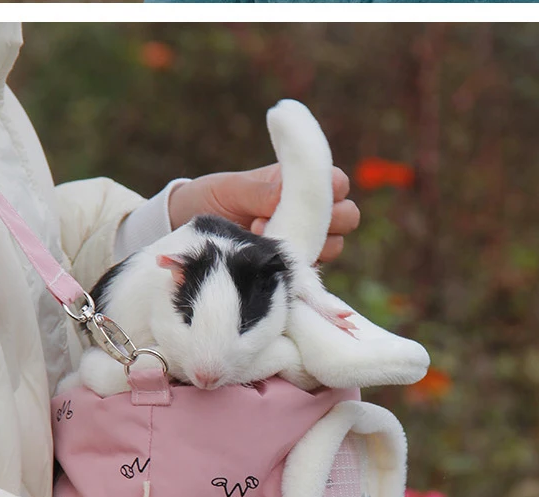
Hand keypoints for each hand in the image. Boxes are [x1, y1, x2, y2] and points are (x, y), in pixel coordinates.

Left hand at [168, 164, 359, 261]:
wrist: (189, 230)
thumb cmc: (213, 200)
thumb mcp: (232, 190)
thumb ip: (261, 192)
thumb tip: (286, 194)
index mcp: (299, 183)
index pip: (338, 183)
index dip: (331, 190)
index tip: (300, 196)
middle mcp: (308, 212)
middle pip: (348, 217)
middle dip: (326, 221)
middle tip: (283, 220)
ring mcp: (305, 240)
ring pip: (336, 246)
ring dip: (308, 245)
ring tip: (265, 238)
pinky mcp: (294, 266)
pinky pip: (314, 271)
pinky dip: (296, 266)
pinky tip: (269, 260)